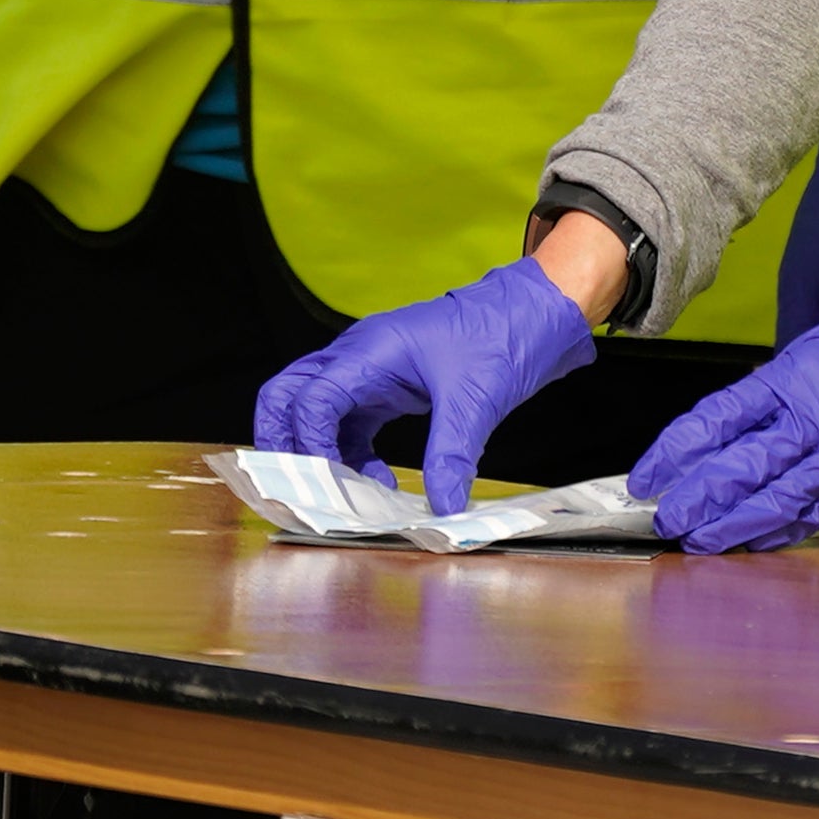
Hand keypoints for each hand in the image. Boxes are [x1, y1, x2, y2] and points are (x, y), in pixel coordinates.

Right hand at [247, 257, 596, 514]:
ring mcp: (370, 371)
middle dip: (284, 442)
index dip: (310, 446)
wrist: (535, 310)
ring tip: (348, 496)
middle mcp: (359, 358)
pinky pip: (349, 422)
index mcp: (371, 351)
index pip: (310, 399)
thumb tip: (442, 508)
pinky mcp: (387, 386)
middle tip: (302, 489)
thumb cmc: (503, 333)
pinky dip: (350, 454)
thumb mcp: (477, 398)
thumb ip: (453, 454)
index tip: (331, 485)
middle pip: (288, 394)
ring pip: (315, 412)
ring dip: (320, 455)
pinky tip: (378, 483)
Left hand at [633, 283, 818, 552]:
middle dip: (696, 499)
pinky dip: (778, 532)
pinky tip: (750, 543)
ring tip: (697, 541)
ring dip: (730, 527)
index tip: (645, 476)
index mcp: (791, 379)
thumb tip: (713, 440)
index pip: (716, 419)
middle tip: (665, 519)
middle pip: (741, 467)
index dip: (674, 452)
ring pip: (776, 502)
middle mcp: (815, 421)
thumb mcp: (805, 351)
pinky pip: (814, 516)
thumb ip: (763, 397)